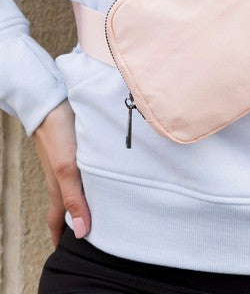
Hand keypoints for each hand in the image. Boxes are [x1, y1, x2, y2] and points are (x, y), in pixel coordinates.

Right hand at [32, 99, 90, 246]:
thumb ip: (75, 199)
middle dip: (74, 221)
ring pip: (73, 187)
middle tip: (88, 233)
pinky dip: (87, 179)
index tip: (69, 251)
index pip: (58, 220)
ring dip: (82, 199)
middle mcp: (61, 177)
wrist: (50, 99)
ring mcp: (65, 161)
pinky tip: (98, 173)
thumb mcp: (68, 168)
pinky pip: (78, 170)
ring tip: (98, 206)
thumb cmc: (58, 133)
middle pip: (66, 205)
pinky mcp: (71, 146)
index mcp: (59, 187)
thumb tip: (81, 232)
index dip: (62, 235)